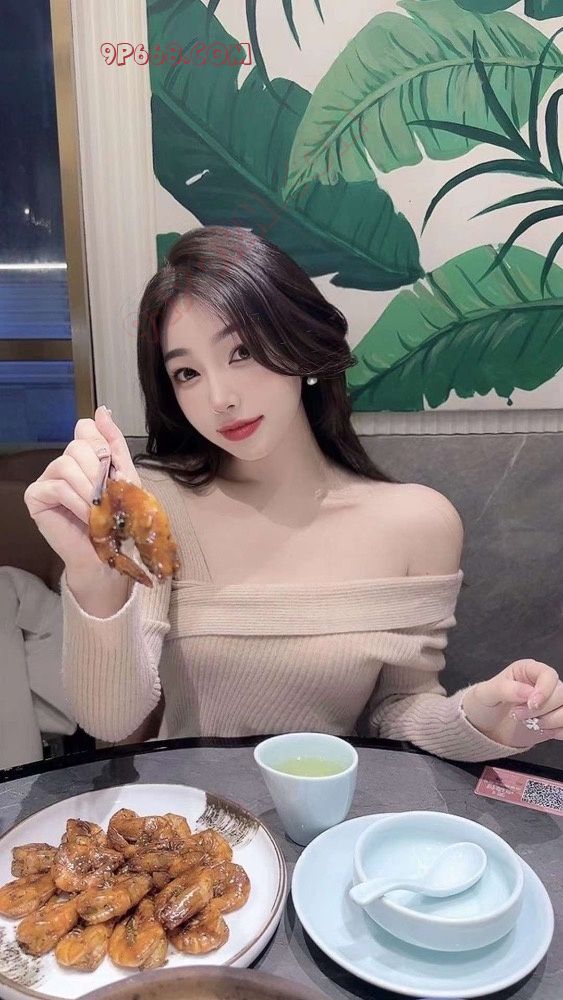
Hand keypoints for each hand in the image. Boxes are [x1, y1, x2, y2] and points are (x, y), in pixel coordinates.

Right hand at [24, 406, 140, 574]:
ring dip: (89, 489)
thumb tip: (102, 410)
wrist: (107, 554)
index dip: (101, 444)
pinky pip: (57, 487)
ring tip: (98, 509)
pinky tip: (86, 515)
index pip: (85, 429)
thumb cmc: (117, 519)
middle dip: (98, 472)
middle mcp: (62, 463)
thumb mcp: (124, 476)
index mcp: (84, 456)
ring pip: (66, 465)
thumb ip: (114, 444)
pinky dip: (76, 501)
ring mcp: (46, 479)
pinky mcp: (36, 497)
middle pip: (77, 446)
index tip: (112, 467)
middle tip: (108, 496)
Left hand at [463, 660, 562, 748]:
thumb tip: (528, 693)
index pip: (549, 675)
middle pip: (562, 694)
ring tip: (530, 724)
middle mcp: (544, 686)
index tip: (532, 703)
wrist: (484, 727)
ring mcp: (551, 705)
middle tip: (518, 715)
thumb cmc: (484, 703)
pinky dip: (558, 731)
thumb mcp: (486, 693)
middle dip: (543, 709)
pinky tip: (541, 731)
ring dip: (552, 721)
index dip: (545, 690)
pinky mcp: (554, 723)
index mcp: (529, 670)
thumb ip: (505, 689)